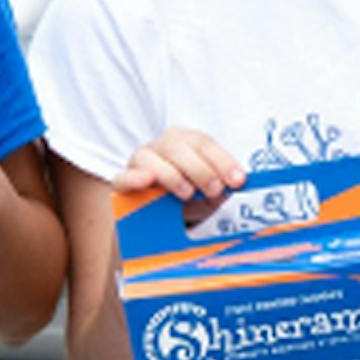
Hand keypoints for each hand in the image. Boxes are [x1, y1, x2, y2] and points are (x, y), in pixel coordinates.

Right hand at [118, 126, 246, 211]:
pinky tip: (147, 181)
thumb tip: (237, 185)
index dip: (222, 161)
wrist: (156, 217)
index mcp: (185, 141)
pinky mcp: (122, 180)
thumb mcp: (208, 193)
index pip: (203, 143)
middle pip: (179, 147)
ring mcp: (140, 161)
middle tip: (215, 190)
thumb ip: (221, 186)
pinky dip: (135, 177)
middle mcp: (161, 145)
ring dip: (172, 175)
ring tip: (187, 194)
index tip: (238, 180)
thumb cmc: (186, 199)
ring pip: (152, 159)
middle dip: (201, 169)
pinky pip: (124, 176)